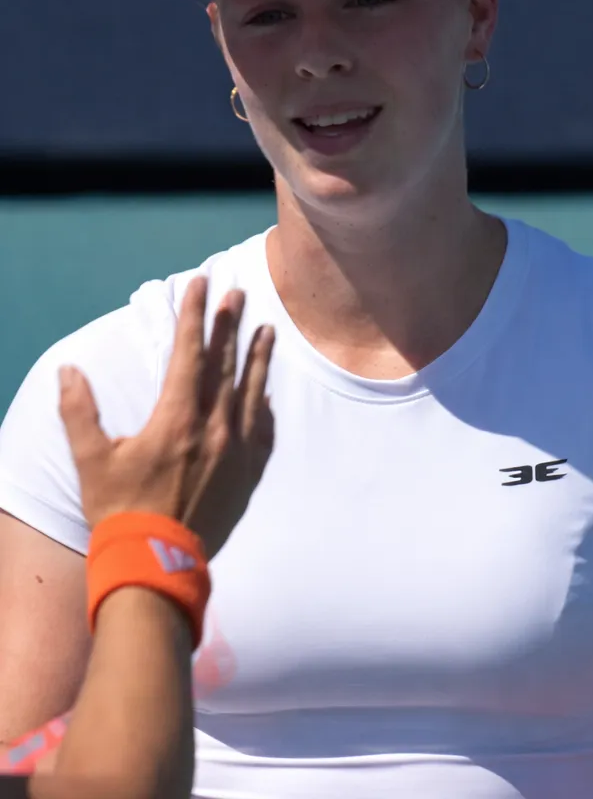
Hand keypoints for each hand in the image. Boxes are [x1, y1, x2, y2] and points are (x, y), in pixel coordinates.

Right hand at [59, 276, 275, 558]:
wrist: (157, 563)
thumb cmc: (119, 509)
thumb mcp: (91, 459)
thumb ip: (79, 411)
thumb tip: (69, 370)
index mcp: (177, 418)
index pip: (190, 353)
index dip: (195, 315)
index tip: (201, 285)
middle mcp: (214, 428)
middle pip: (225, 364)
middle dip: (229, 324)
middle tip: (238, 293)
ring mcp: (237, 450)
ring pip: (252, 391)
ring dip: (259, 357)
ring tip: (267, 328)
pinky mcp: (249, 473)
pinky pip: (262, 432)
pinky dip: (264, 408)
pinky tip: (266, 394)